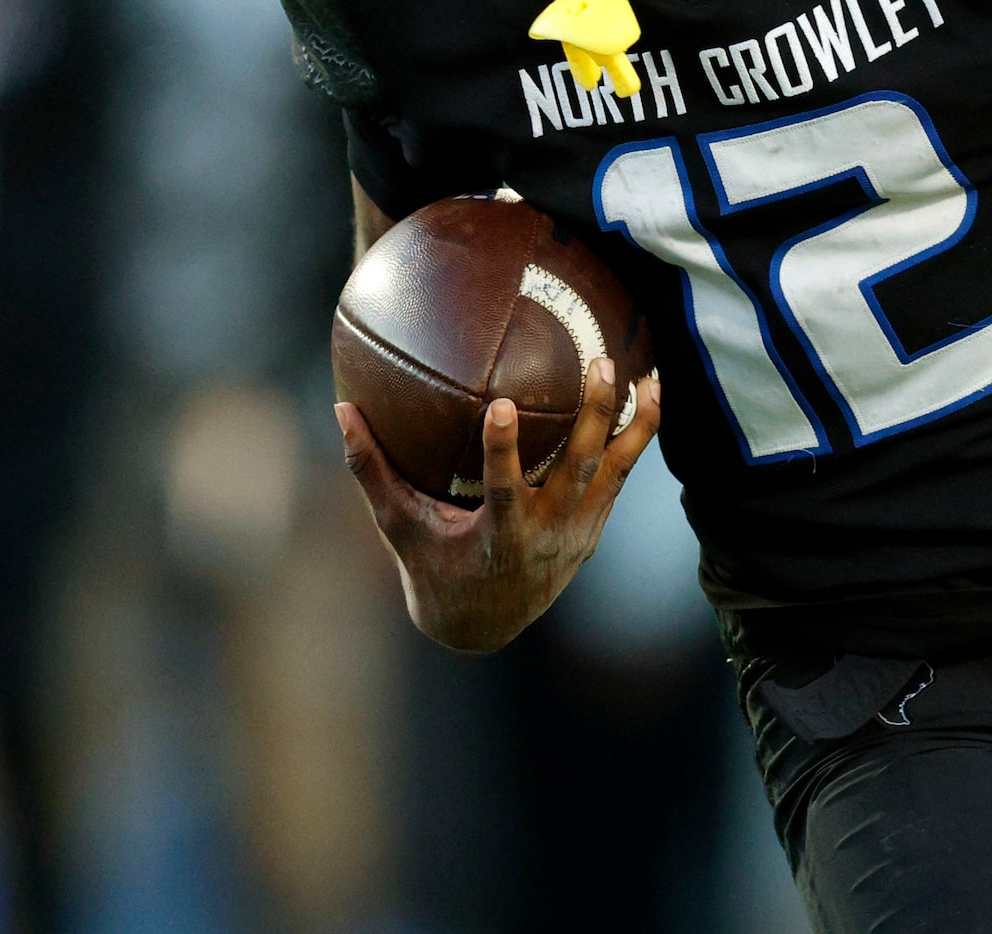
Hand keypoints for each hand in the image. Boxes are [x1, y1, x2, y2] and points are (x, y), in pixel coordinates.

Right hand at [337, 358, 663, 652]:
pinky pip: (619, 478)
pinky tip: (649, 394)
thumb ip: (372, 470)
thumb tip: (342, 409)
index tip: (504, 406)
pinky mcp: (593, 529)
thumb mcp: (399, 526)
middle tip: (600, 365)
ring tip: (649, 374)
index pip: (504, 492)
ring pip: (614, 473)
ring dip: (634, 425)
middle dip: (592, 419)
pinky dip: (635, 439)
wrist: (482, 625)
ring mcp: (576, 534)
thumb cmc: (432, 567)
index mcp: (498, 540)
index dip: (505, 451)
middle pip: (578, 472)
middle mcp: (546, 537)